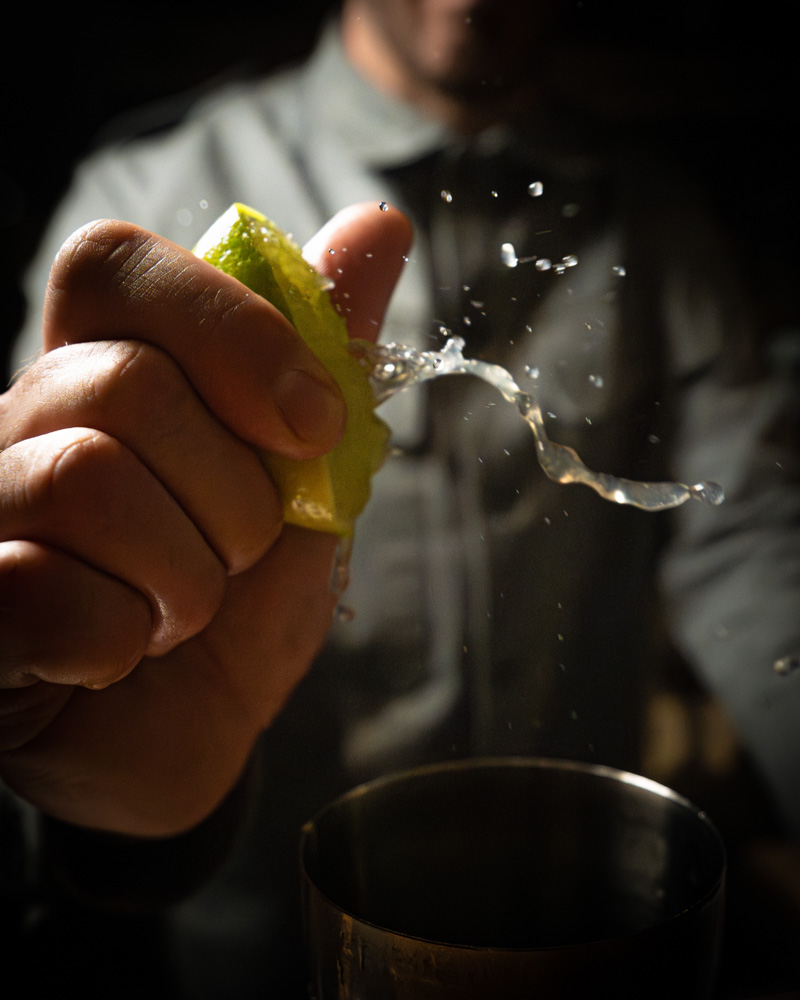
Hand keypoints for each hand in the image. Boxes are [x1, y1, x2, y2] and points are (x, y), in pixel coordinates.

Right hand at [0, 202, 411, 835]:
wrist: (192, 732)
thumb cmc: (241, 600)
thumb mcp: (306, 477)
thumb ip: (327, 352)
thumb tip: (379, 223)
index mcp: (108, 375)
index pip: (118, 264)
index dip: (229, 329)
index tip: (312, 424)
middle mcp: (23, 426)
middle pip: (123, 384)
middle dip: (229, 494)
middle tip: (235, 551)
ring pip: (85, 480)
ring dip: (182, 574)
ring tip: (180, 611)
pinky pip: (42, 593)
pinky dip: (120, 641)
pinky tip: (115, 656)